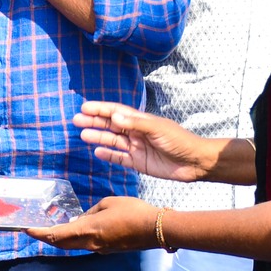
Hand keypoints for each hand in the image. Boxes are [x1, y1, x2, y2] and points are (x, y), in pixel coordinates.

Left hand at [27, 196, 159, 252]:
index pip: (56, 235)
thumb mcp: (107, 203)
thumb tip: (82, 220)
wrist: (155, 229)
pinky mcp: (108, 250)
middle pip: (61, 244)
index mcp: (88, 231)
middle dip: (46, 238)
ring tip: (52, 229)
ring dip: (61, 238)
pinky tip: (77, 230)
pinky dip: (76, 238)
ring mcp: (99, 249)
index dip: (39, 233)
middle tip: (36, 230)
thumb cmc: (133, 211)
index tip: (27, 229)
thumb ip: (91, 212)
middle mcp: (90, 244)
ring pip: (74, 245)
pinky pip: (86, 244)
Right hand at [74, 102, 215, 180]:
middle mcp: (137, 133)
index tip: (85, 107)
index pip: (117, 112)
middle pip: (111, 126)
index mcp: (141, 121)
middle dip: (94, 122)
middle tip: (76, 120)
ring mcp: (137, 148)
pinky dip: (108, 155)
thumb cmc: (180, 141)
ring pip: (113, 142)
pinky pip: (120, 158)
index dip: (101, 109)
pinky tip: (96, 152)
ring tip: (82, 135)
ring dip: (98, 138)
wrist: (194, 162)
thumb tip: (114, 117)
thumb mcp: (158, 129)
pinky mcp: (139, 163)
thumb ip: (136, 123)